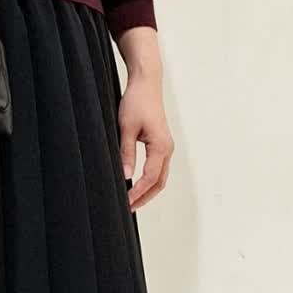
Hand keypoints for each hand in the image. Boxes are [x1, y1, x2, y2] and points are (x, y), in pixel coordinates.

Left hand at [118, 78, 173, 209]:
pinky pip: (158, 168)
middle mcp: (167, 149)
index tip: (125, 202)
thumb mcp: (126, 128)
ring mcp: (166, 147)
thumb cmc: (137, 101)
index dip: (137, 193)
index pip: (150, 178)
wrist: (146, 83)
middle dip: (144, 197)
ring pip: (160, 177)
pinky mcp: (161, 143)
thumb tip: (126, 176)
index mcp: (161, 146)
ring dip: (147, 191)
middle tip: (128, 209)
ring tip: (131, 201)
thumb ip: (126, 153)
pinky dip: (149, 181)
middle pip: (159, 183)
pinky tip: (136, 185)